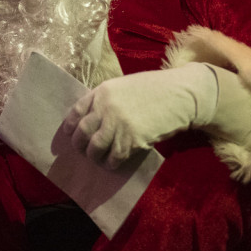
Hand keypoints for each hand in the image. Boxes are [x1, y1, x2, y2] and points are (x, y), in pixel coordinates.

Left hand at [60, 64, 218, 169]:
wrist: (181, 95)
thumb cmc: (156, 89)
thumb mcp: (126, 86)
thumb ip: (109, 99)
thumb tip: (94, 118)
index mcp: (103, 91)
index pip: (77, 110)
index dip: (70, 125)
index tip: (69, 133)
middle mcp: (106, 107)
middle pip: (82, 132)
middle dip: (79, 144)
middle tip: (83, 150)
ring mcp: (118, 124)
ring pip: (95, 147)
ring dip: (94, 156)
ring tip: (97, 159)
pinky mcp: (131, 139)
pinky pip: (114, 157)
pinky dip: (111, 163)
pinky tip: (112, 163)